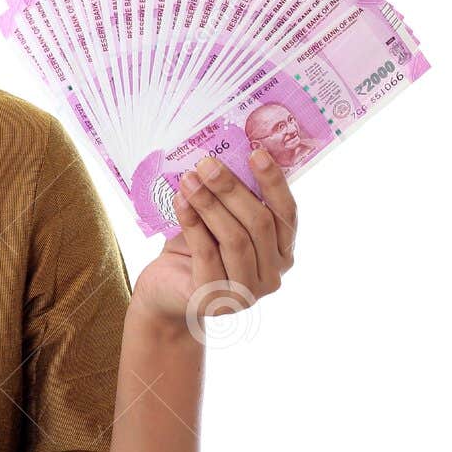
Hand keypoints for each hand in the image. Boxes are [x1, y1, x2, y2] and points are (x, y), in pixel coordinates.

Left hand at [130, 149, 298, 330]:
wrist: (164, 290)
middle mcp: (272, 276)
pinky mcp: (215, 299)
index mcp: (282, 254)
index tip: (257, 152)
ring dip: (210, 204)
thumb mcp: (219, 223)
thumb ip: (232, 202)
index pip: (287, 215)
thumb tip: (225, 158)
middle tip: (208, 163)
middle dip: (232, 189)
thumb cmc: (196, 250)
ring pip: (235, 239)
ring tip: (189, 179)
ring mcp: (246, 292)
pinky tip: (180, 201)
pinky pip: (207, 253)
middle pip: (259, 224)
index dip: (274, 183)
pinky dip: (193, 224)